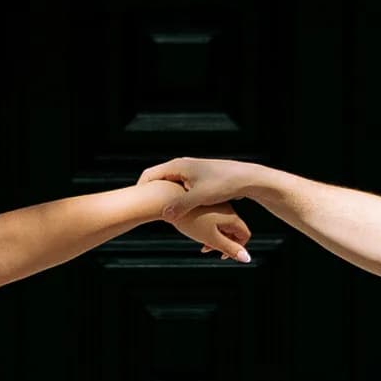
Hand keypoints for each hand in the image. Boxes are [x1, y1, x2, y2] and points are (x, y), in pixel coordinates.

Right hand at [141, 156, 257, 216]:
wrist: (247, 178)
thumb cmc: (223, 184)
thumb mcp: (200, 197)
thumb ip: (181, 206)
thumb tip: (165, 215)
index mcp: (177, 166)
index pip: (148, 176)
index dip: (140, 190)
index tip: (134, 206)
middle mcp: (181, 166)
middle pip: (156, 180)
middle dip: (149, 195)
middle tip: (141, 212)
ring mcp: (189, 172)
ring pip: (168, 186)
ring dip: (162, 198)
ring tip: (154, 214)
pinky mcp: (197, 179)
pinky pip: (178, 189)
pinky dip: (174, 199)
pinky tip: (175, 212)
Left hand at [169, 200, 251, 263]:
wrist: (168, 199)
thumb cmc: (189, 219)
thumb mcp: (211, 238)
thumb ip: (229, 248)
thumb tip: (246, 258)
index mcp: (231, 216)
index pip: (244, 234)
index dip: (237, 248)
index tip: (223, 255)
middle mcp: (226, 207)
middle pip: (232, 229)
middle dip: (223, 242)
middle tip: (207, 249)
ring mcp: (215, 202)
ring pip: (221, 223)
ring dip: (213, 235)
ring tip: (199, 238)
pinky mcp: (204, 200)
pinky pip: (211, 216)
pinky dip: (205, 225)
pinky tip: (192, 226)